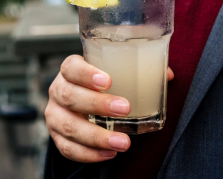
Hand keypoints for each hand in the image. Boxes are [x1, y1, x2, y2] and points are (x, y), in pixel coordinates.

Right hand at [45, 55, 174, 162]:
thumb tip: (168, 75)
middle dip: (97, 104)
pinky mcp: (56, 137)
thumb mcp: (114, 74)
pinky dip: (89, 153)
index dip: (86, 74)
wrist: (80, 105)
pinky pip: (67, 148)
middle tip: (125, 109)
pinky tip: (109, 153)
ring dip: (96, 136)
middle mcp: (58, 90)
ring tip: (122, 142)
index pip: (71, 67)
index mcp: (70, 71)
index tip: (108, 81)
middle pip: (69, 96)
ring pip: (68, 126)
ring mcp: (54, 115)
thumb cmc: (100, 87)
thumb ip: (138, 71)